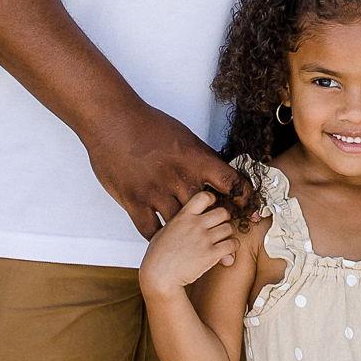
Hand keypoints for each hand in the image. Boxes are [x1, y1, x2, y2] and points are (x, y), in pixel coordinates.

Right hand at [86, 103, 242, 238]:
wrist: (113, 122)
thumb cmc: (148, 125)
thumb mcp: (184, 137)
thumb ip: (201, 159)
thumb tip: (217, 176)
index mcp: (196, 160)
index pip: (231, 183)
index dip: (243, 197)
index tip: (247, 206)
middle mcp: (179, 179)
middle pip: (207, 211)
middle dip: (214, 220)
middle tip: (216, 228)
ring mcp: (156, 192)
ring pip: (180, 225)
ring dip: (185, 233)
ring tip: (189, 238)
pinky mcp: (134, 202)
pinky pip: (150, 230)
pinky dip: (158, 236)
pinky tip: (163, 238)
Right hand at [137, 189, 237, 296]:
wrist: (159, 276)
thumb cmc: (157, 257)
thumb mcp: (164, 231)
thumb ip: (180, 223)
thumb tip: (190, 220)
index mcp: (182, 216)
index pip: (204, 197)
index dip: (212, 199)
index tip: (212, 206)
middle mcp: (194, 225)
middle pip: (222, 212)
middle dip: (224, 219)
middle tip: (220, 226)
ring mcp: (203, 239)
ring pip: (229, 228)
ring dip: (228, 235)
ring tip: (223, 241)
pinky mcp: (210, 254)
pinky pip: (232, 244)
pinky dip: (233, 248)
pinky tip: (227, 253)